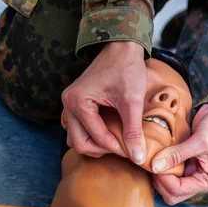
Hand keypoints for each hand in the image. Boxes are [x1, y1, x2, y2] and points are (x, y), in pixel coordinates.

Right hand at [62, 41, 147, 163]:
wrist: (122, 48)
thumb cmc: (127, 69)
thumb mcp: (132, 101)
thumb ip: (133, 131)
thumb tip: (138, 158)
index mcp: (78, 102)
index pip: (96, 137)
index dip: (116, 147)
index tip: (134, 152)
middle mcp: (68, 104)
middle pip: (79, 143)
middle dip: (102, 150)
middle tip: (123, 148)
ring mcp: (70, 104)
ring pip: (77, 138)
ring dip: (96, 144)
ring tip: (117, 141)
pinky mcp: (76, 104)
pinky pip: (80, 128)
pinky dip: (94, 135)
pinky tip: (112, 132)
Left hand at [151, 104, 207, 204]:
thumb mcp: (200, 140)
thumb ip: (177, 154)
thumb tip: (155, 166)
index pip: (178, 191)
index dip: (163, 178)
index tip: (155, 162)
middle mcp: (199, 181)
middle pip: (171, 194)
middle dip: (159, 180)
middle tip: (153, 161)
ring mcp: (191, 174)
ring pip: (166, 185)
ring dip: (158, 174)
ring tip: (155, 157)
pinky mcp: (184, 165)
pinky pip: (167, 172)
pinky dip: (160, 166)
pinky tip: (157, 154)